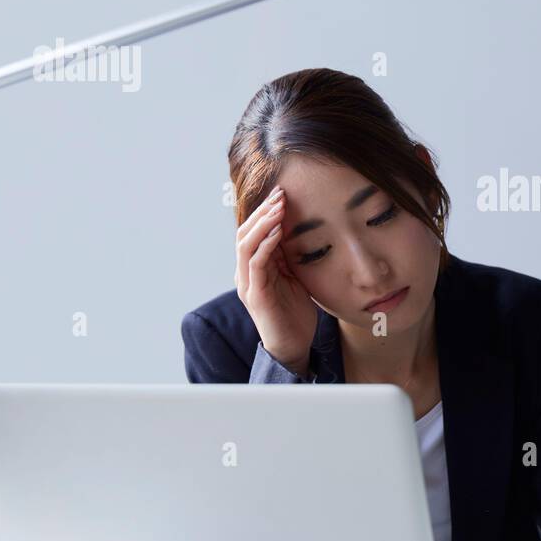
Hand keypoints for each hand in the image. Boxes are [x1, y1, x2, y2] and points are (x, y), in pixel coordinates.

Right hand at [235, 186, 318, 374]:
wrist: (294, 346)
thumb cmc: (295, 313)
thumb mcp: (294, 278)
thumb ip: (289, 257)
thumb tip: (296, 231)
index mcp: (253, 268)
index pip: (252, 232)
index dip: (264, 212)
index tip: (282, 194)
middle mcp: (245, 273)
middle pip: (244, 233)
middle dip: (262, 211)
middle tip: (280, 194)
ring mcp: (247, 284)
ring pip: (245, 245)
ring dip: (262, 223)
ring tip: (279, 208)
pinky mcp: (255, 295)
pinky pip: (256, 264)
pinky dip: (265, 245)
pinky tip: (277, 233)